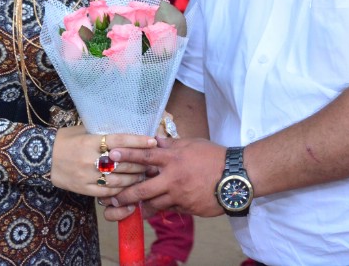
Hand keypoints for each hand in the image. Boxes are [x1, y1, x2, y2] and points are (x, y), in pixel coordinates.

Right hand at [49, 127, 156, 200]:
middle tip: (152, 161)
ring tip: (144, 175)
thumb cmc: (65, 140)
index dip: (137, 141)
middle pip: (122, 162)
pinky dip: (120, 190)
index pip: (119, 141)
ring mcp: (86, 176)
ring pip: (118, 180)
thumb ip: (102, 133)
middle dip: (140, 162)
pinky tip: (129, 187)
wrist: (43, 158)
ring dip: (134, 178)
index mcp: (90, 141)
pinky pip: (106, 192)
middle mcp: (89, 159)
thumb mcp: (83, 131)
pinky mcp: (83, 189)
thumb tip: (126, 130)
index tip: (152, 141)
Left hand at [102, 137, 226, 220]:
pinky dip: (166, 208)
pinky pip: (172, 209)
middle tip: (113, 200)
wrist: (236, 177)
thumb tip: (155, 140)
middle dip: (125, 196)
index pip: (145, 156)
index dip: (128, 155)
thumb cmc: (215, 156)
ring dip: (144, 206)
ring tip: (132, 209)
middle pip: (143, 190)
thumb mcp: (193, 144)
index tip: (112, 154)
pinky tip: (161, 208)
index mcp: (174, 159)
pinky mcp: (189, 208)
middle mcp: (174, 178)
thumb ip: (172, 145)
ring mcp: (181, 196)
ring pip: (155, 204)